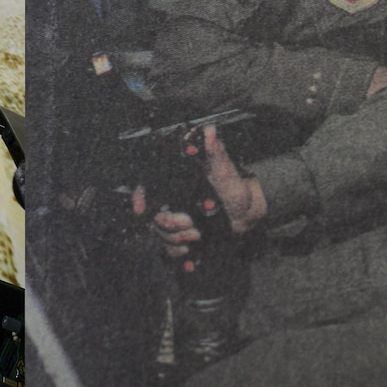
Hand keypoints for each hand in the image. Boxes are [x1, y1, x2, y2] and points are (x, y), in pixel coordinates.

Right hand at [138, 126, 264, 258]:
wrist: (247, 213)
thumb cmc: (235, 189)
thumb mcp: (225, 171)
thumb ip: (216, 152)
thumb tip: (210, 132)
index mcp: (178, 183)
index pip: (149, 188)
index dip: (140, 197)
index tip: (141, 209)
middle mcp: (173, 201)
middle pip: (154, 215)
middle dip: (169, 223)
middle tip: (190, 223)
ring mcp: (176, 220)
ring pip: (161, 234)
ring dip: (177, 238)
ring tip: (197, 235)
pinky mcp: (182, 237)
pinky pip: (170, 250)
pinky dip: (178, 253)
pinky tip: (189, 252)